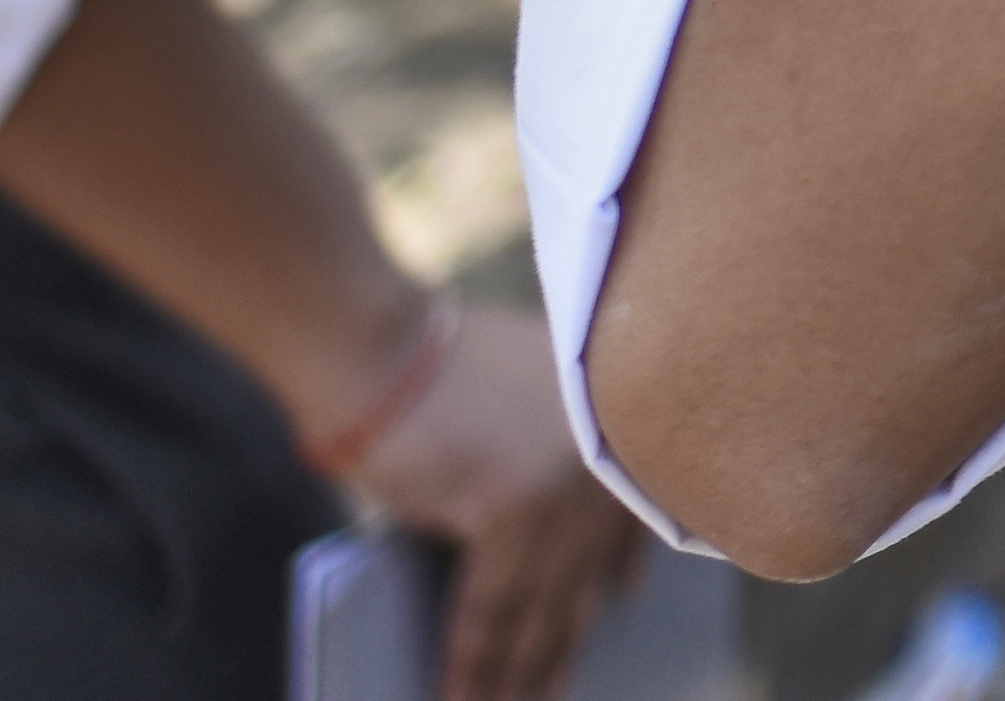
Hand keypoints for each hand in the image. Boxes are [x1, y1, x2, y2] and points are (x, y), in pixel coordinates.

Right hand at [343, 305, 652, 700]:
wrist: (373, 340)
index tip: (623, 608)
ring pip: (539, 604)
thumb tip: (564, 563)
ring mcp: (566, 481)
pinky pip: (490, 607)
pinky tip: (460, 698)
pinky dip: (471, 662)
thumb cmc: (433, 372)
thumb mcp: (528, 402)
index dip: (617, 574)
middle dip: (559, 648)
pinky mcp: (514, 506)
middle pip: (582, 576)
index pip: (630, 518)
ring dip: (516, 674)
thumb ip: (560, 461)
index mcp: (617, 425)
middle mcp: (607, 454)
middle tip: (549, 697)